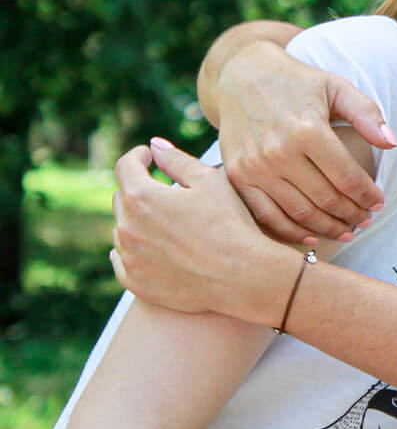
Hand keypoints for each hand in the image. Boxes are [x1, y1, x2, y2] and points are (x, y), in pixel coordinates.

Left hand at [112, 139, 296, 325]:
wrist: (243, 276)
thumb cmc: (230, 224)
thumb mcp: (210, 181)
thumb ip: (177, 160)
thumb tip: (154, 145)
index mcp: (142, 197)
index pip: (125, 167)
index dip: (138, 156)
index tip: (148, 157)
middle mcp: (127, 228)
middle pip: (122, 198)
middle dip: (139, 189)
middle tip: (164, 191)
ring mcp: (129, 258)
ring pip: (122, 230)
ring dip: (137, 221)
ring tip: (167, 223)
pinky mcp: (135, 282)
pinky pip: (123, 261)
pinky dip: (134, 251)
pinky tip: (153, 248)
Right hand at [215, 39, 395, 243]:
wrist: (242, 75)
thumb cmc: (297, 82)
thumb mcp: (337, 87)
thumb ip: (367, 114)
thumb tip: (392, 143)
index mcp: (308, 130)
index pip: (347, 177)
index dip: (367, 196)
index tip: (378, 203)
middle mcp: (278, 152)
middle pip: (325, 199)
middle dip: (351, 215)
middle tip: (366, 220)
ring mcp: (254, 167)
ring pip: (299, 213)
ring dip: (327, 228)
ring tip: (346, 231)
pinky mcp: (236, 176)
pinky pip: (266, 215)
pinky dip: (291, 232)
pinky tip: (311, 237)